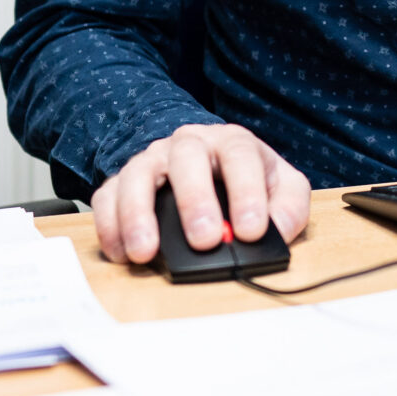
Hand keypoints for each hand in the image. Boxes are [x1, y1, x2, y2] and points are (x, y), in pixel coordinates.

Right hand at [91, 122, 311, 264]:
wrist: (206, 162)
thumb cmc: (248, 178)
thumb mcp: (283, 187)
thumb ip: (289, 207)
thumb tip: (277, 233)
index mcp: (232, 142)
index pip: (240, 156)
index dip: (246, 192)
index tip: (251, 230)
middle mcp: (189, 144)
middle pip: (186, 158)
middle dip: (195, 200)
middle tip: (206, 239)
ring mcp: (153, 160)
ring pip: (138, 175)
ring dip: (139, 214)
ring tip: (146, 252)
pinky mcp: (123, 181)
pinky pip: (108, 196)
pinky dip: (110, 225)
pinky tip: (121, 253)